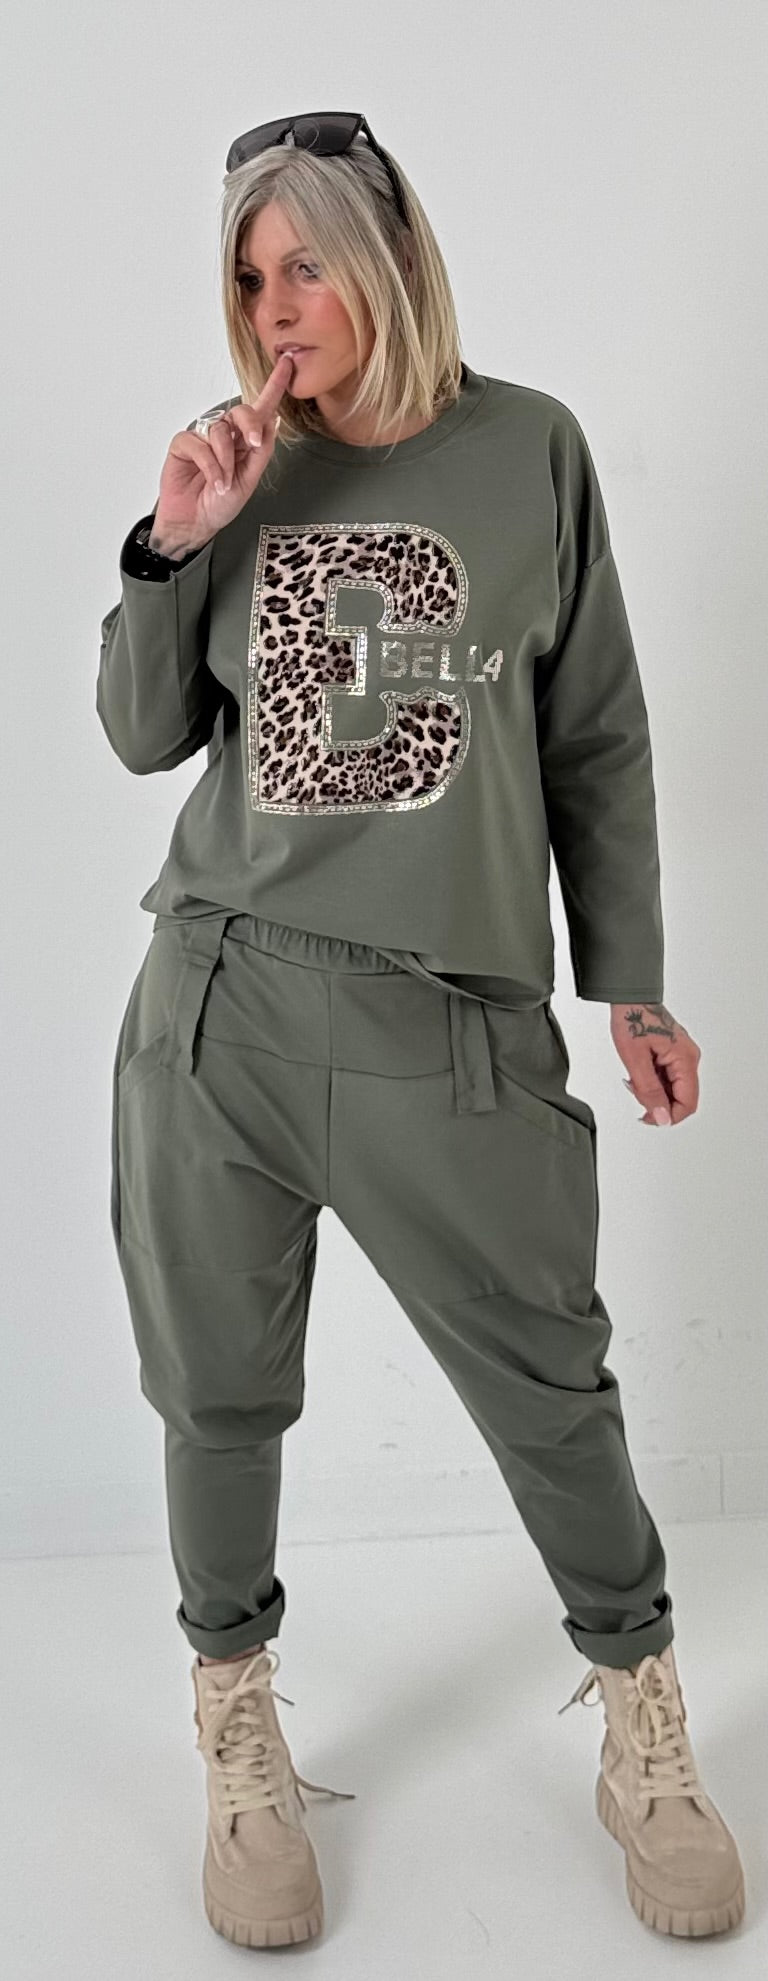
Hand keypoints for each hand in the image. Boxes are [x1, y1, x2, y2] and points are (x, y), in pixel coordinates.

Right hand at [151, 351, 296, 549]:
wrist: (195, 523)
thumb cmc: (220, 504)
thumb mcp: (250, 480)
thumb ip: (261, 452)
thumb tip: (272, 421)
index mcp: (244, 441)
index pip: (261, 409)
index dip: (274, 386)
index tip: (287, 364)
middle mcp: (225, 434)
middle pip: (241, 412)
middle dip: (250, 425)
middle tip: (253, 444)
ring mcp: (203, 437)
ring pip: (220, 431)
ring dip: (226, 461)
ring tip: (224, 484)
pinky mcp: (184, 444)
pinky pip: (199, 444)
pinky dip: (210, 466)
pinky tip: (214, 482)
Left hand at [610, 1001, 700, 1126]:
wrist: (630, 998)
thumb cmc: (632, 1019)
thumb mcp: (635, 1060)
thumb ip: (649, 1091)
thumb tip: (662, 1117)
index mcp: (685, 1059)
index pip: (687, 1103)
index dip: (668, 1116)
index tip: (648, 1117)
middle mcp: (689, 1058)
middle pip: (681, 1097)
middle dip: (657, 1102)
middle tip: (636, 1091)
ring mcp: (682, 1056)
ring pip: (673, 1089)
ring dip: (653, 1091)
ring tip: (635, 1078)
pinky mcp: (674, 1054)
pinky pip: (668, 1077)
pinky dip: (652, 1081)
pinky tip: (639, 1072)